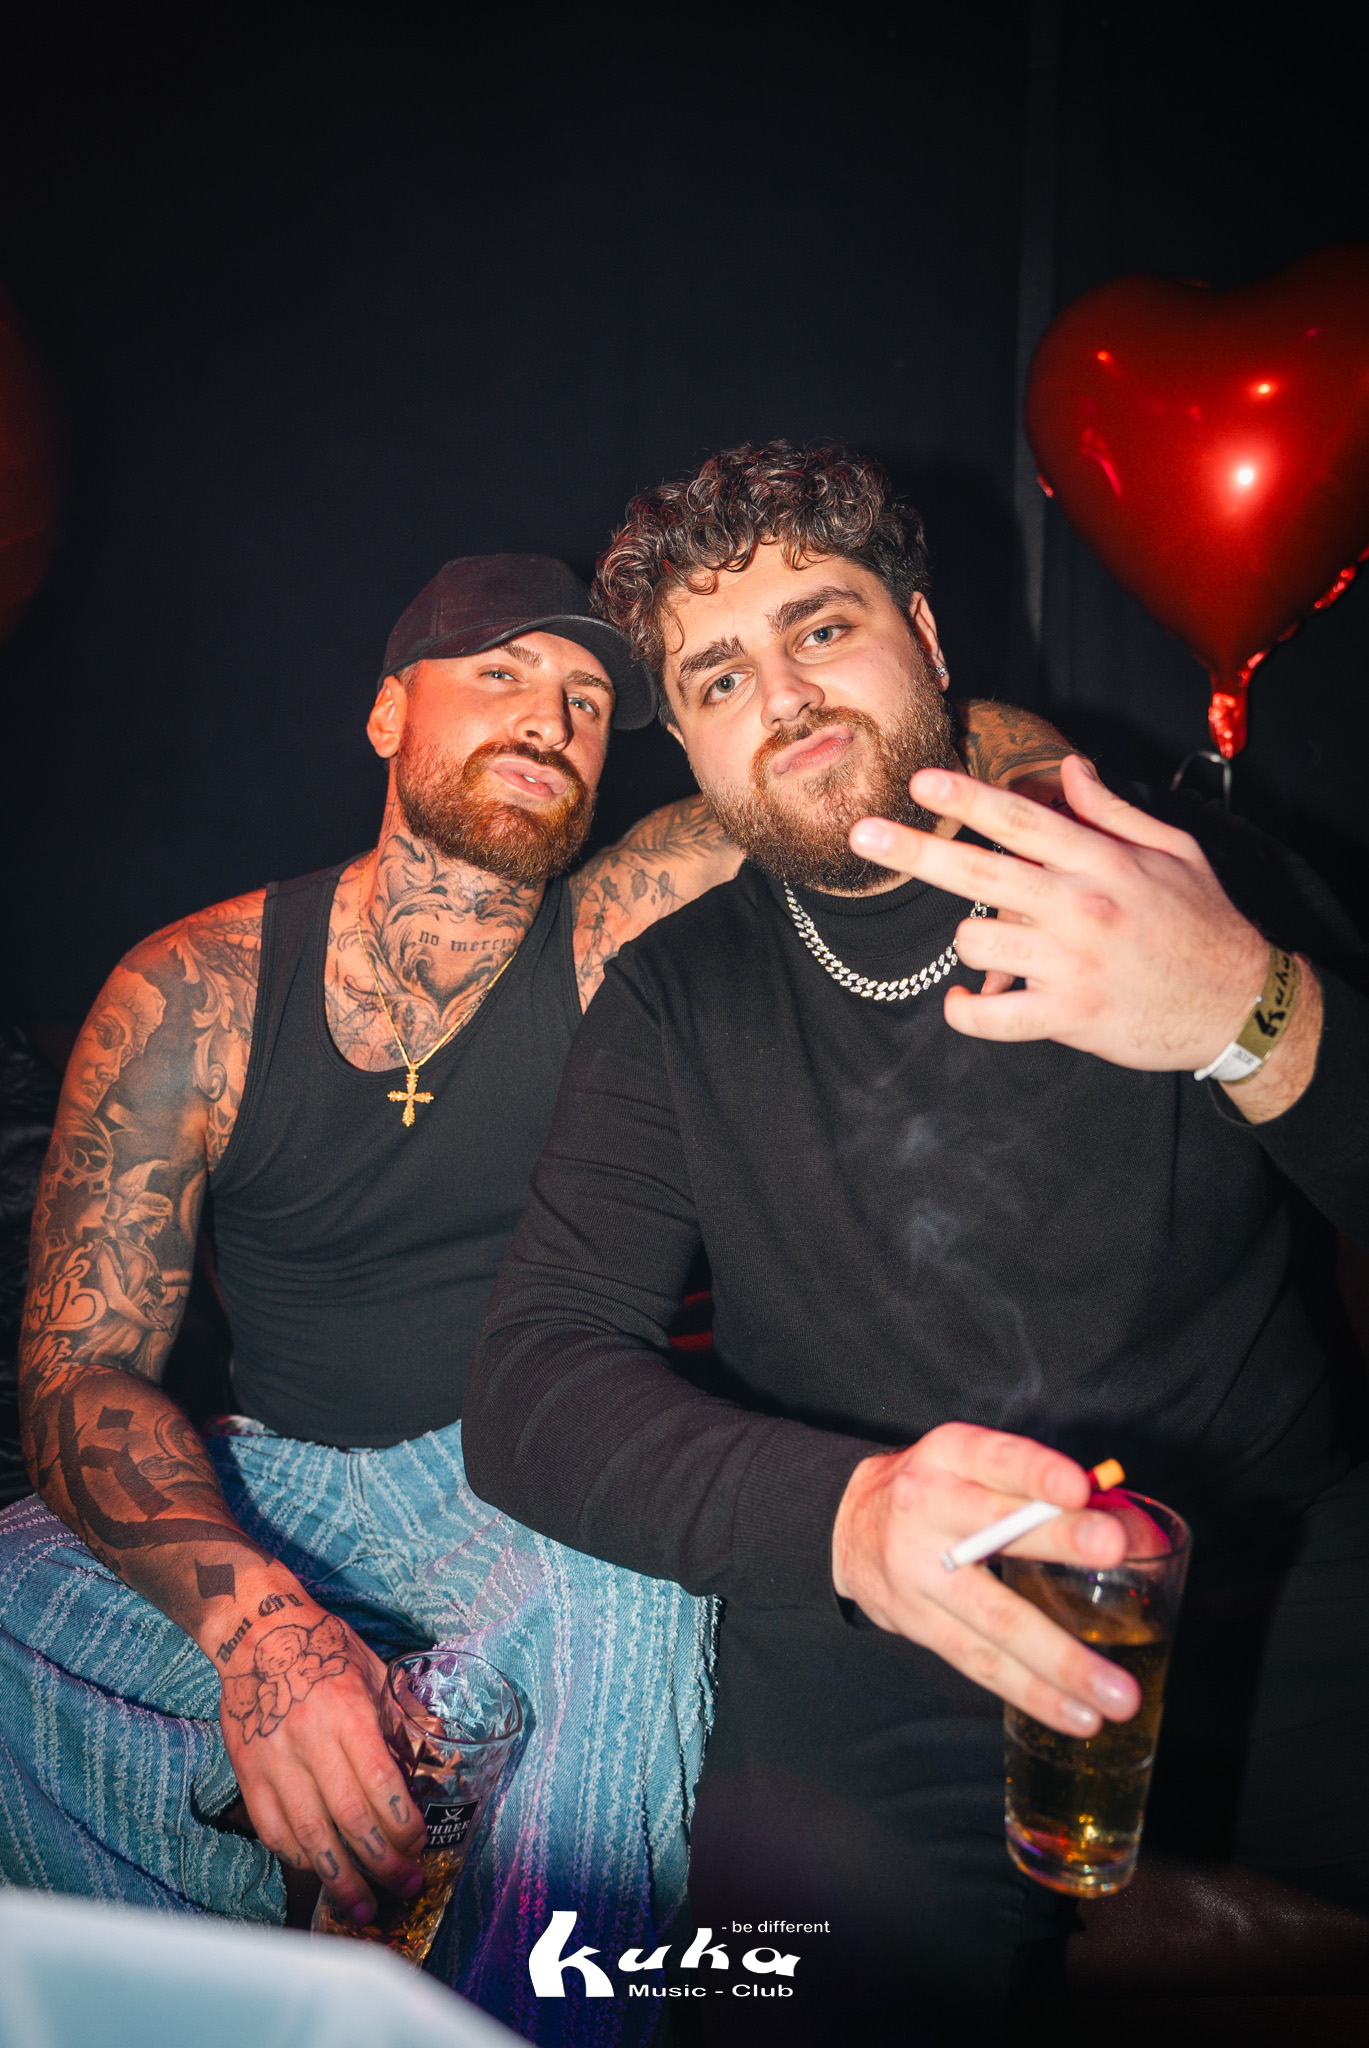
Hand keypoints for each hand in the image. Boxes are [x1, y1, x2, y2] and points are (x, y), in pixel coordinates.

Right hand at [214, 1600, 425, 1923]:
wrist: (255, 1632)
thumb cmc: (323, 1646)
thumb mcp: (373, 1669)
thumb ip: (396, 1717)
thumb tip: (434, 1755)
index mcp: (347, 1711)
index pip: (378, 1782)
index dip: (401, 1823)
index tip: (419, 1845)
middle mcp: (309, 1740)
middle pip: (348, 1818)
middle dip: (381, 1862)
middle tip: (405, 1887)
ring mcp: (273, 1760)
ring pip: (309, 1835)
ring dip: (339, 1877)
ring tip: (363, 1907)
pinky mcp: (247, 1773)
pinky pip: (273, 1829)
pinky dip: (299, 1858)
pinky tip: (321, 1872)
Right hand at [831, 1423, 1138, 1734]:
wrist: (847, 1526)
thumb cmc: (937, 1489)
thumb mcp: (971, 1464)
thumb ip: (1036, 1487)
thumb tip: (1129, 1524)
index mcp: (949, 1456)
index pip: (995, 1458)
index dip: (1034, 1472)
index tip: (1079, 1486)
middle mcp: (926, 1507)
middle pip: (994, 1530)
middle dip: (1058, 1540)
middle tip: (1115, 1549)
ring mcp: (917, 1570)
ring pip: (995, 1617)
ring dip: (1061, 1659)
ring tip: (1117, 1693)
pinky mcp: (916, 1623)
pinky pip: (980, 1662)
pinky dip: (1033, 1692)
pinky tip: (1076, 1714)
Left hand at [848, 756, 1288, 1074]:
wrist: (1237, 1004)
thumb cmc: (1203, 924)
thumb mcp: (1174, 852)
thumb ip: (1114, 812)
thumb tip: (1071, 769)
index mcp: (1103, 862)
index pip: (1023, 820)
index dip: (968, 799)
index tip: (921, 782)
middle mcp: (1081, 908)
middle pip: (981, 873)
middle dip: (915, 850)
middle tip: (862, 834)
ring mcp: (1071, 964)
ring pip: (976, 941)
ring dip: (968, 940)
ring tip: (995, 943)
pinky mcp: (1068, 1016)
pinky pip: (991, 1016)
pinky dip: (965, 1011)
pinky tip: (963, 1000)